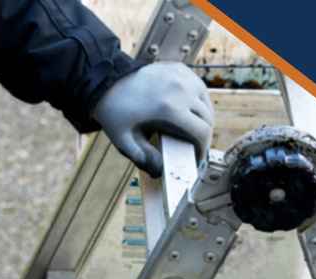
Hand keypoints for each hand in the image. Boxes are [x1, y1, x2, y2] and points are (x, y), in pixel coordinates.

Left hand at [92, 62, 214, 177]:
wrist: (108, 84)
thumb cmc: (116, 114)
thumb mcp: (125, 140)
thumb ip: (143, 158)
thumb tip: (160, 170)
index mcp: (170, 108)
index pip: (202, 132)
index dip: (202, 149)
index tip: (196, 157)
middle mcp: (181, 89)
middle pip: (208, 119)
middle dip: (203, 136)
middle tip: (192, 146)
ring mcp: (183, 77)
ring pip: (206, 104)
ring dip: (202, 119)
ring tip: (190, 130)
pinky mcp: (181, 69)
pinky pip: (199, 90)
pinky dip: (197, 102)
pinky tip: (186, 111)